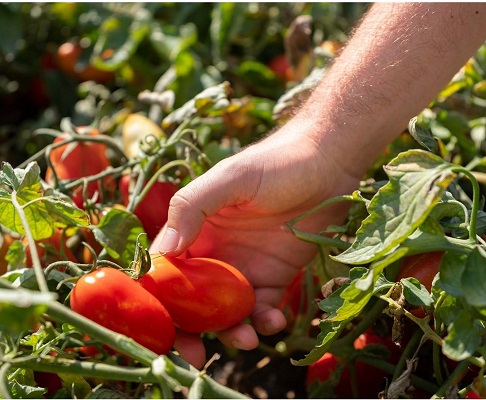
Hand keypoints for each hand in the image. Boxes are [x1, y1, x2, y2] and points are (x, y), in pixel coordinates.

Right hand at [150, 118, 360, 366]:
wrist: (328, 164)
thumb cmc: (276, 163)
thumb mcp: (231, 178)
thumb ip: (193, 206)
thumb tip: (166, 252)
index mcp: (194, 229)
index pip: (165, 270)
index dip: (159, 302)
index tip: (162, 331)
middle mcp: (215, 252)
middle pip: (192, 301)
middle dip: (191, 332)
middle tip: (197, 358)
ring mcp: (244, 267)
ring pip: (227, 312)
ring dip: (232, 332)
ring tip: (248, 340)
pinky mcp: (274, 275)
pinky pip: (263, 308)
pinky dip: (265, 321)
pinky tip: (275, 321)